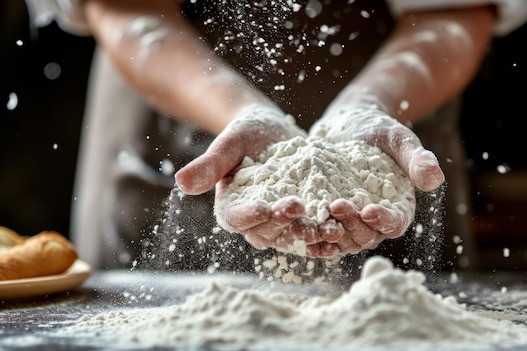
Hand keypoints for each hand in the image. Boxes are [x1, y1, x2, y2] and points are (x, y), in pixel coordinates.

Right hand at [175, 104, 316, 252]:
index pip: (236, 218)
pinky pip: (314, 228)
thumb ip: (208, 165)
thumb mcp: (228, 144)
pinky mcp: (304, 218)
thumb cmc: (244, 134)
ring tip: (326, 224)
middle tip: (299, 208)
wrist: (271, 131)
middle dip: (284, 223)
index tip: (262, 207)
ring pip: (293, 234)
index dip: (249, 215)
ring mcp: (281, 222)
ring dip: (309, 233)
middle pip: (268, 231)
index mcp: (232, 208)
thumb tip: (180, 182)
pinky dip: (326, 228)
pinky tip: (342, 224)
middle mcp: (256, 222)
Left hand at [300, 106, 444, 255]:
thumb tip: (436, 180)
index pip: (395, 223)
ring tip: (317, 216)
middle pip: (366, 235)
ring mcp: (350, 221)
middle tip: (336, 206)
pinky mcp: (327, 216)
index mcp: (399, 207)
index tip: (370, 211)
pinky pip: (320, 230)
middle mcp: (374, 220)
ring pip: (342, 238)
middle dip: (351, 224)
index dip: (384, 221)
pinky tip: (299, 224)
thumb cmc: (379, 129)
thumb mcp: (399, 139)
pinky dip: (312, 231)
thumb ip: (417, 158)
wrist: (347, 125)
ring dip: (330, 231)